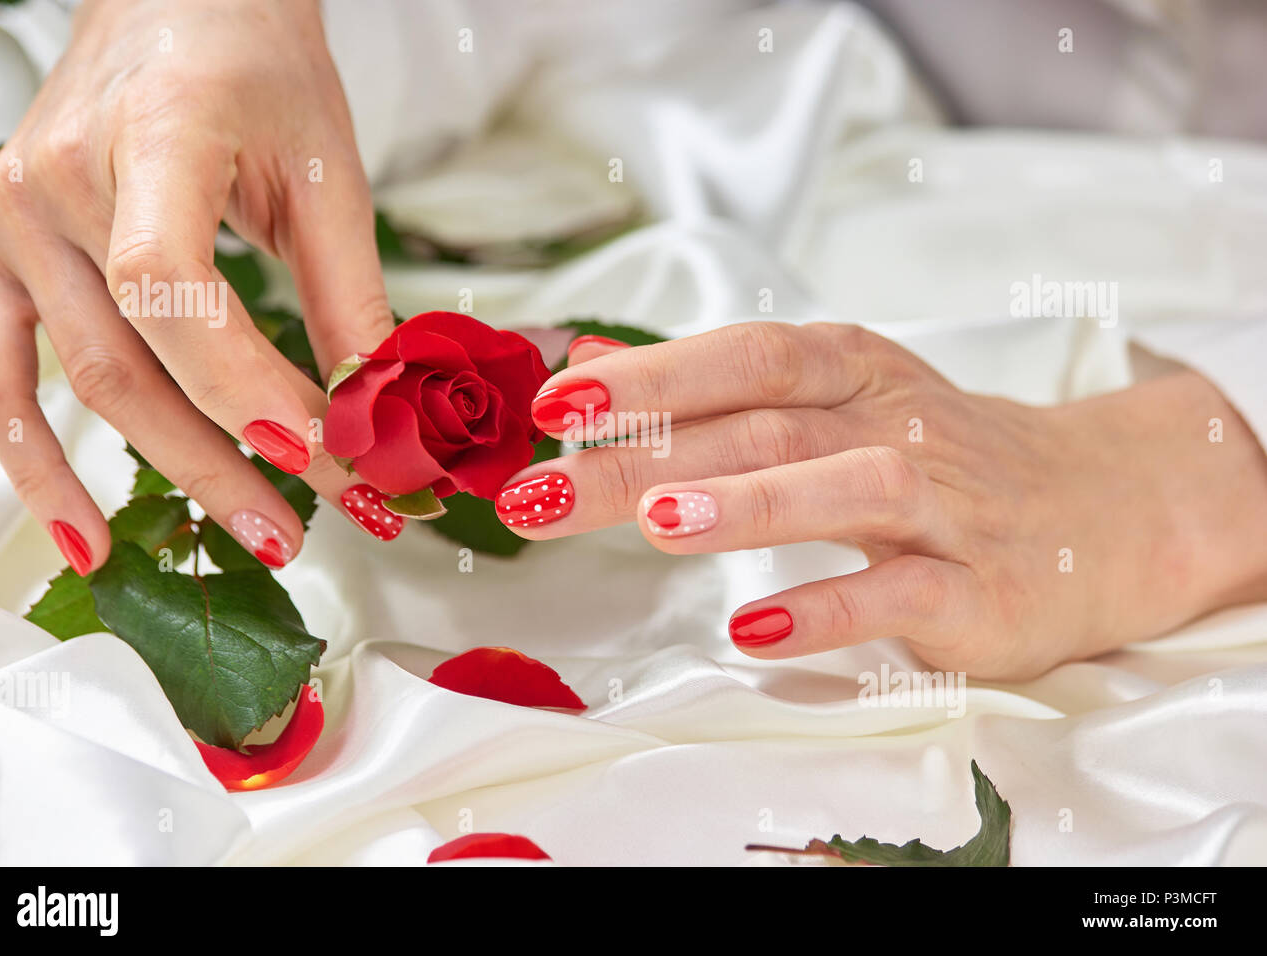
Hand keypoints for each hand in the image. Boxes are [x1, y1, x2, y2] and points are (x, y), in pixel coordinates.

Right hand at [0, 0, 400, 573]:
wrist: (179, 10)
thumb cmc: (255, 73)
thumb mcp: (327, 174)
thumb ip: (351, 298)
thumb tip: (383, 416)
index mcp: (151, 138)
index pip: (171, 290)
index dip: (242, 387)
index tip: (322, 455)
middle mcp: (57, 181)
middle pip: (131, 362)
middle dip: (228, 462)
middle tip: (306, 528)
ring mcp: (8, 221)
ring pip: (80, 386)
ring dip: (166, 477)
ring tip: (250, 539)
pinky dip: (34, 465)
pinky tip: (87, 536)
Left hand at [498, 323, 1266, 678]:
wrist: (1103, 512)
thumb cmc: (942, 458)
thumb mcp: (838, 399)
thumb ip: (716, 386)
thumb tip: (591, 363)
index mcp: (855, 373)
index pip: (746, 358)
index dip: (653, 373)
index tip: (556, 403)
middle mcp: (896, 426)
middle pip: (764, 429)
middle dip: (646, 456)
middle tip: (541, 490)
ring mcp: (944, 507)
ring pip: (845, 489)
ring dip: (748, 504)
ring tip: (654, 524)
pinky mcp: (979, 589)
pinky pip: (902, 595)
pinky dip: (831, 608)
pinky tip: (758, 627)